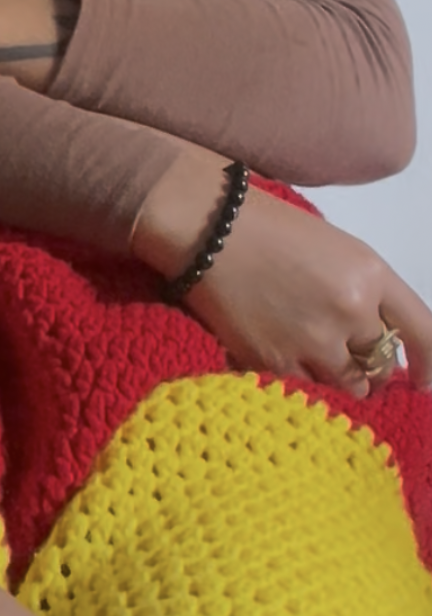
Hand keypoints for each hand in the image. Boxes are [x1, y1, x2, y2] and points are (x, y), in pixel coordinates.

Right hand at [134, 148, 431, 396]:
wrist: (206, 226)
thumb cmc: (271, 226)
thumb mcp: (335, 247)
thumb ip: (364, 292)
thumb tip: (379, 338)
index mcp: (369, 274)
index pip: (424, 333)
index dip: (430, 364)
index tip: (424, 381)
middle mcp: (351, 313)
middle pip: (382, 364)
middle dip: (372, 365)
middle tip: (351, 357)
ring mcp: (313, 343)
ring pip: (349, 385)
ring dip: (341, 378)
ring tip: (316, 358)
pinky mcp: (277, 364)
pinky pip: (307, 389)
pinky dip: (302, 380)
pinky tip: (283, 353)